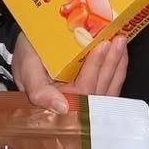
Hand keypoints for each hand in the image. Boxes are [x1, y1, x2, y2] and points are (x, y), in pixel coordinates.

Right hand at [12, 31, 127, 114]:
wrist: (28, 47)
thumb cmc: (26, 57)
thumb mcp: (26, 70)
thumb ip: (39, 91)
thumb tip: (62, 109)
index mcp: (58, 103)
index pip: (82, 92)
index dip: (94, 70)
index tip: (101, 47)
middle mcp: (75, 104)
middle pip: (99, 90)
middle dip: (110, 63)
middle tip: (117, 40)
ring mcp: (86, 97)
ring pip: (108, 88)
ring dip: (117, 65)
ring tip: (121, 43)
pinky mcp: (94, 88)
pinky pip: (111, 85)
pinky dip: (118, 68)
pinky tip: (122, 53)